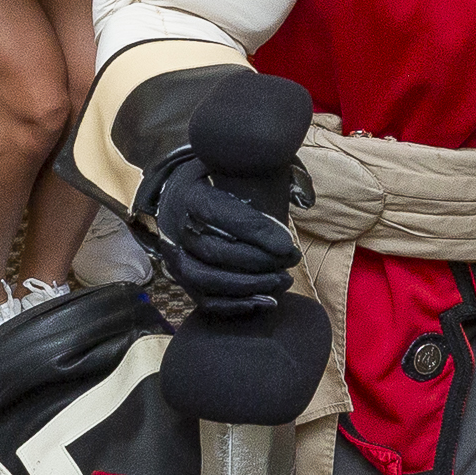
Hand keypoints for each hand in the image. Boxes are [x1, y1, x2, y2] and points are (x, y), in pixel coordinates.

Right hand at [147, 152, 299, 317]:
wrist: (185, 197)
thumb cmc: (221, 182)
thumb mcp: (237, 168)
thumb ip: (260, 174)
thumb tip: (299, 191)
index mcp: (190, 196)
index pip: (221, 215)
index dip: (256, 232)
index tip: (288, 245)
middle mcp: (177, 229)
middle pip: (214, 253)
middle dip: (258, 262)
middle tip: (291, 261)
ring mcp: (176, 258)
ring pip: (207, 281)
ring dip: (250, 287)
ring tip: (283, 281)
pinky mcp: (183, 280)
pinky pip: (206, 301)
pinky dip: (237, 306)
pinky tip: (266, 301)